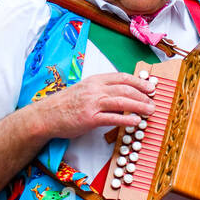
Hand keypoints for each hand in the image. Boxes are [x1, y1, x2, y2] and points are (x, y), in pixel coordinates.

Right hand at [36, 71, 156, 140]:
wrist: (46, 115)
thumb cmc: (65, 104)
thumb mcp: (84, 89)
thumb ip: (101, 89)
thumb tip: (122, 93)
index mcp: (95, 80)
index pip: (122, 77)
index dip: (138, 81)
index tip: (150, 87)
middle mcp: (95, 89)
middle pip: (125, 89)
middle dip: (143, 95)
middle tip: (153, 101)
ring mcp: (92, 103)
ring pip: (122, 102)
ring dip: (139, 106)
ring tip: (150, 111)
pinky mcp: (90, 118)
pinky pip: (112, 118)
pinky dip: (127, 119)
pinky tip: (136, 122)